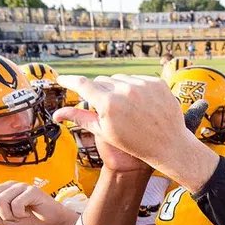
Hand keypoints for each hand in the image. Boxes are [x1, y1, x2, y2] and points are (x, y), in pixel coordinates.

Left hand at [0, 181, 75, 224]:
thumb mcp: (2, 220)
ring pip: (0, 202)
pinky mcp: (31, 190)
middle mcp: (8, 185)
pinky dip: (20, 214)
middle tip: (9, 216)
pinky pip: (16, 204)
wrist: (51, 220)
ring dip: (9, 215)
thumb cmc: (28, 218)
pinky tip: (27, 213)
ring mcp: (20, 186)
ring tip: (19, 215)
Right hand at [53, 74, 197, 171]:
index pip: (82, 85)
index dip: (69, 81)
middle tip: (106, 107)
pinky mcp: (156, 82)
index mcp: (108, 104)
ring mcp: (142, 85)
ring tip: (126, 108)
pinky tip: (140, 104)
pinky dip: (135, 88)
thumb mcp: (104, 132)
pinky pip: (137, 79)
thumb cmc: (134, 143)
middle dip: (99, 91)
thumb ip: (81, 118)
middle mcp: (124, 90)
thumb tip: (56, 114)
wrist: (168, 145)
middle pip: (101, 81)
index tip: (61, 79)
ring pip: (119, 79)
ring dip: (117, 89)